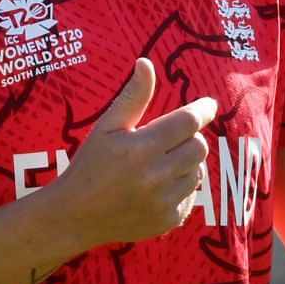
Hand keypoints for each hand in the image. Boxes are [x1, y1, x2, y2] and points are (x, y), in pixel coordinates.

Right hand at [52, 57, 214, 248]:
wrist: (76, 215)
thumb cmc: (89, 165)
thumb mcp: (106, 127)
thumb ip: (132, 97)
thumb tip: (146, 63)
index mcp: (140, 148)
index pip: (188, 122)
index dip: (203, 110)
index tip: (208, 105)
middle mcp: (155, 176)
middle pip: (199, 147)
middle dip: (189, 138)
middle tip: (170, 138)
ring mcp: (163, 202)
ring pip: (198, 172)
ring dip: (186, 163)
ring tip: (161, 163)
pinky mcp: (168, 220)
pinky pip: (191, 196)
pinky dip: (180, 188)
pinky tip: (157, 186)